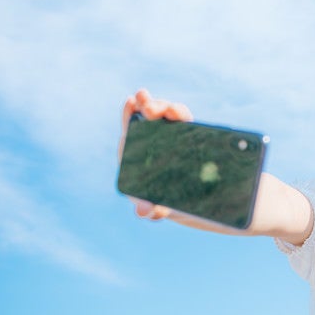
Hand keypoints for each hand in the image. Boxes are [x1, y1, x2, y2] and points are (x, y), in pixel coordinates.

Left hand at [119, 89, 193, 220]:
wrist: (183, 198)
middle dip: (148, 106)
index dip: (129, 113)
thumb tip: (144, 212)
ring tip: (170, 111)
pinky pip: (183, 121)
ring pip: (166, 114)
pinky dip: (180, 114)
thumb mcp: (156, 207)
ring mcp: (169, 134)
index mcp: (136, 151)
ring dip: (166, 108)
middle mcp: (151, 138)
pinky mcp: (185, 135)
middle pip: (148, 116)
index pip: (130, 127)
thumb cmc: (160, 202)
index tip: (131, 102)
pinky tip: (179, 114)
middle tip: (148, 107)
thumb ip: (150, 209)